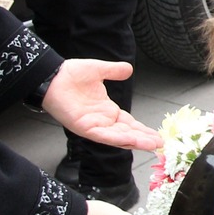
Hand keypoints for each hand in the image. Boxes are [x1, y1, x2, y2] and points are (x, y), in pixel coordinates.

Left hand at [43, 60, 160, 150]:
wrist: (53, 75)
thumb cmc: (70, 74)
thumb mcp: (98, 70)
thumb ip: (114, 71)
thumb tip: (129, 69)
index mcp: (107, 110)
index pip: (129, 124)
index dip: (143, 129)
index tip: (157, 134)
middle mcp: (102, 121)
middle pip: (127, 134)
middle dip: (143, 139)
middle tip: (160, 144)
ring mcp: (93, 126)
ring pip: (118, 138)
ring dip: (135, 141)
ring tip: (151, 145)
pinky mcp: (83, 128)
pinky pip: (103, 136)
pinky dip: (117, 138)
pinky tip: (130, 140)